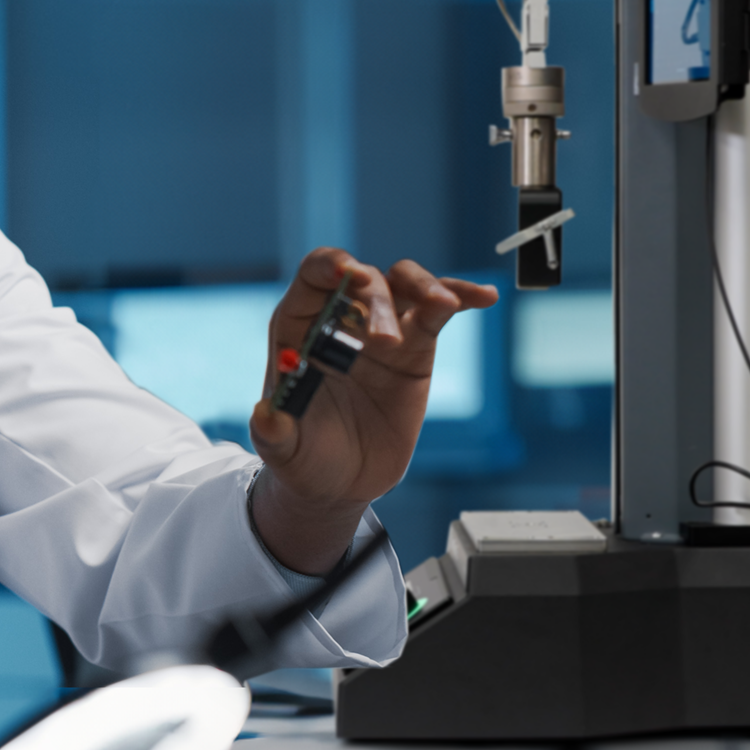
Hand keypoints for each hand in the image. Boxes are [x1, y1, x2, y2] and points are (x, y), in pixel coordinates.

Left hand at [247, 250, 497, 572]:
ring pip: (405, 282)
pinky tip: (484, 298)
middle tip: (385, 343)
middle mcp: (341, 317)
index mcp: (299, 325)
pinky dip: (461, 297)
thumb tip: (265, 415)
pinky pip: (440, 311)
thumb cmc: (303, 457)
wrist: (339, 482)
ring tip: (441, 306)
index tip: (352, 275)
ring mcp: (381, 328)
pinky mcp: (416, 347)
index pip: (314, 276)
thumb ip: (272, 433)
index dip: (332, 267)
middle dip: (377, 300)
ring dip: (424, 287)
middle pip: (365, 279)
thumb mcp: (283, 450)